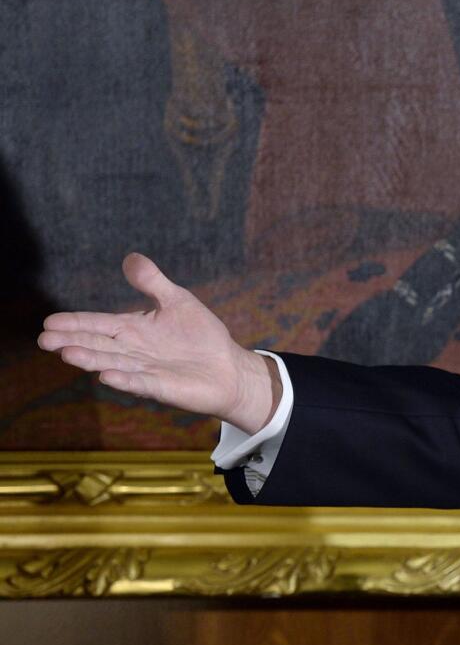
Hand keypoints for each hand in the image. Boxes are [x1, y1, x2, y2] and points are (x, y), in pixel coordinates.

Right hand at [38, 253, 279, 433]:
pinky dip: (125, 380)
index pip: (99, 324)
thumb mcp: (177, 301)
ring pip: (113, 363)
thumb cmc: (201, 335)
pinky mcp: (163, 387)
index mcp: (134, 329)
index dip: (75, 323)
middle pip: (98, 345)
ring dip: (91, 360)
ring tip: (68, 354)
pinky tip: (106, 377)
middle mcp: (133, 351)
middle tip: (44, 340)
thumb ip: (153, 282)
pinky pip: (141, 383)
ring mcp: (146, 370)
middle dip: (72, 341)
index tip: (49, 321)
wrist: (229, 367)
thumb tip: (131, 257)